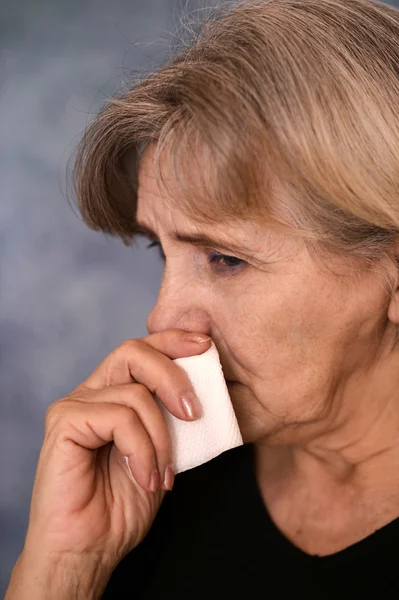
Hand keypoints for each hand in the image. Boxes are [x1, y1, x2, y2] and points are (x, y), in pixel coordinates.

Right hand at [8, 329, 210, 596]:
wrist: (90, 548)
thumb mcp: (161, 451)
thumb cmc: (122, 504)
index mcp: (112, 393)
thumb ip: (171, 419)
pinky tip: (144, 477)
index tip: (206, 347)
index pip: (142, 350)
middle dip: (173, 377)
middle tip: (194, 414)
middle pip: (133, 352)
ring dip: (161, 437)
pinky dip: (142, 449)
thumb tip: (202, 391)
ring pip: (134, 393)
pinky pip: (119, 418)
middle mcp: (91, 391)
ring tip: (162, 474)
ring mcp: (75, 405)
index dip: (174, 340)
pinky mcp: (64, 422)